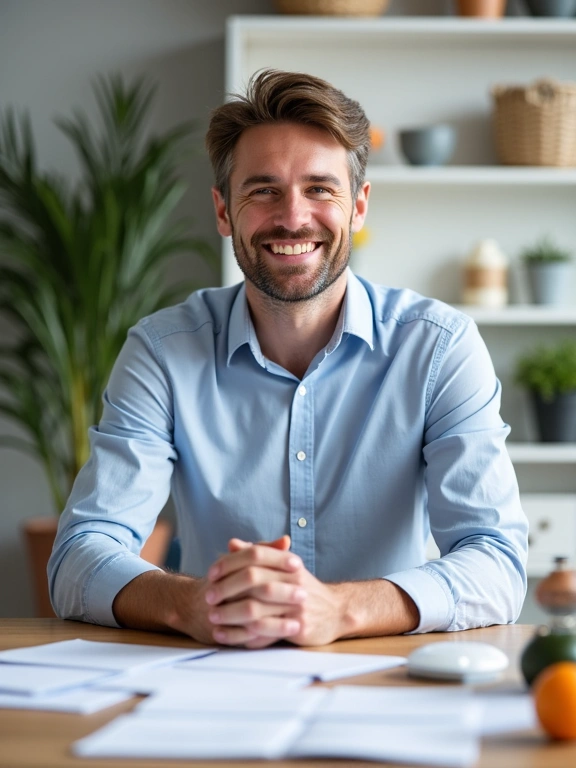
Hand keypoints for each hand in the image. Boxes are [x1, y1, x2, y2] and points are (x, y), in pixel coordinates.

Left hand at [206, 536, 348, 647]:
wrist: (336, 611)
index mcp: (288, 563)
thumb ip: (258, 555)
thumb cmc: (303, 589)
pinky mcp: (298, 626)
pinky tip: (227, 635)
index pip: (255, 555)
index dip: (230, 563)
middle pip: (253, 579)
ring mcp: (296, 604)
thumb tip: (232, 543)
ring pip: (256, 607)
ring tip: (213, 618)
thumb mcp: (284, 568)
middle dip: (227, 588)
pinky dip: (242, 634)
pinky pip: (265, 631)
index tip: (211, 573)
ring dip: (230, 613)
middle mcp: (293, 581)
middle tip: (208, 596)